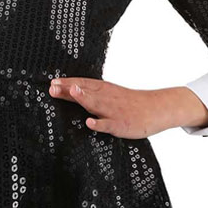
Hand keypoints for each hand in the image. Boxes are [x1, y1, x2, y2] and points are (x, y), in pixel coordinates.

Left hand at [48, 78, 207, 137]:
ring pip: (97, 104)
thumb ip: (90, 94)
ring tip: (73, 92)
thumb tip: (67, 90)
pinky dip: (99, 124)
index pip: (83, 83)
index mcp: (104, 89)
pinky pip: (108, 124)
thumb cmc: (129, 103)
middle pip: (86, 91)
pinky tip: (89, 123)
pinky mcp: (120, 124)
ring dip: (84, 98)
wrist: (155, 109)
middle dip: (70, 89)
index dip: (67, 83)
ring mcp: (113, 111)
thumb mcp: (109, 94)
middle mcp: (107, 97)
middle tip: (53, 87)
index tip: (51, 82)